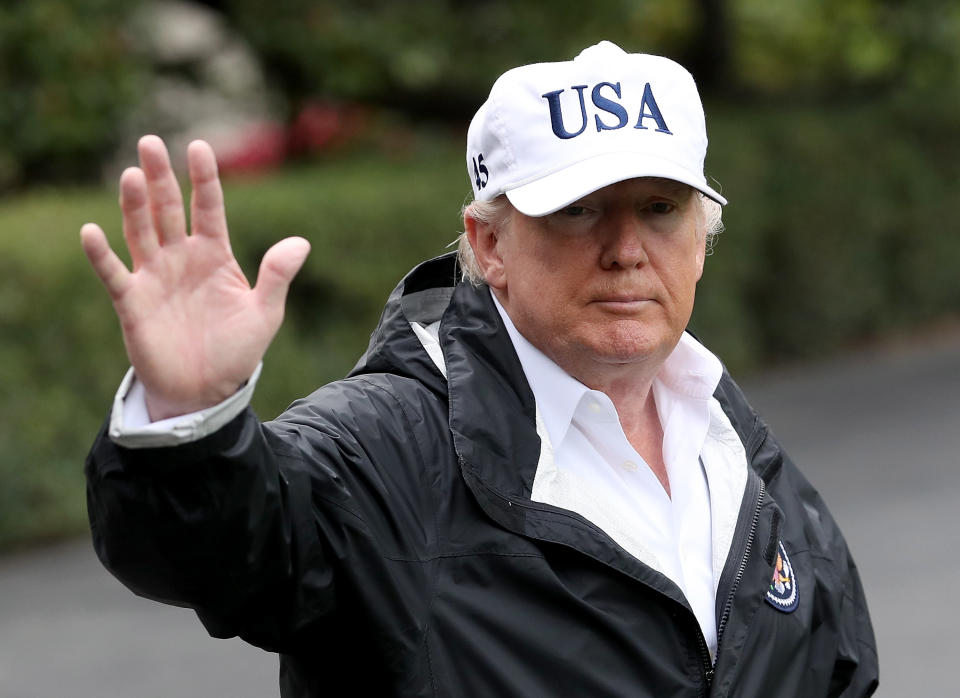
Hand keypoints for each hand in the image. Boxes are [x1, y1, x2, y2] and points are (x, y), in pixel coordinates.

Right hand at [81, 135, 310, 419]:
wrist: (205, 390)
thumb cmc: (236, 350)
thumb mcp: (264, 313)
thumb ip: (277, 276)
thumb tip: (301, 242)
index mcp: (215, 254)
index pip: (208, 207)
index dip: (204, 179)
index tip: (199, 147)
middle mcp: (181, 257)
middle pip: (168, 209)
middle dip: (161, 177)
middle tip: (150, 142)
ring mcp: (154, 276)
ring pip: (140, 232)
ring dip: (134, 205)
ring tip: (132, 175)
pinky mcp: (132, 302)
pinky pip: (114, 273)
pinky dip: (101, 254)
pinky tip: (91, 231)